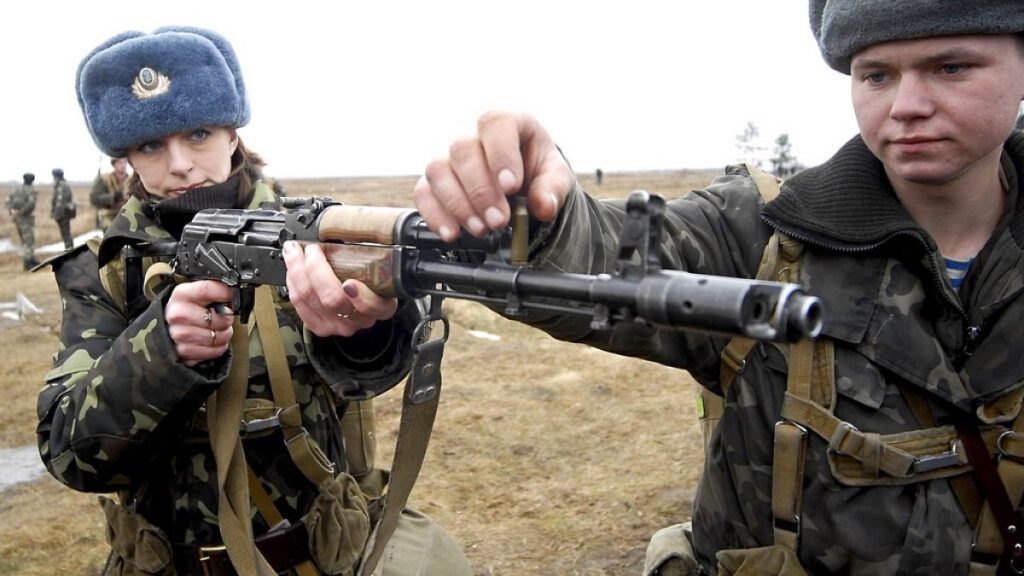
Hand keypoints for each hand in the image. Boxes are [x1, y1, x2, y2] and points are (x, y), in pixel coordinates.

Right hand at [165, 280, 234, 366]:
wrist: (167, 329)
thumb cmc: (188, 311)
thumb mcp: (195, 294)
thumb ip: (213, 290)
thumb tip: (233, 291)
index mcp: (181, 295)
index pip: (208, 290)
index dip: (225, 293)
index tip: (231, 296)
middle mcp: (177, 315)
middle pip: (219, 318)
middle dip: (227, 319)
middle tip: (221, 318)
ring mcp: (179, 335)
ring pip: (219, 336)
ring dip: (223, 334)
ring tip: (215, 329)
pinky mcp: (184, 353)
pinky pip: (215, 351)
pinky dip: (217, 347)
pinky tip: (210, 341)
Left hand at [282, 241, 398, 336]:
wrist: (361, 291)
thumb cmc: (369, 271)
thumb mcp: (380, 257)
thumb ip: (373, 246)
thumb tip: (360, 222)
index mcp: (382, 305)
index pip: (373, 305)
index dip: (360, 295)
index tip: (350, 282)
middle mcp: (361, 319)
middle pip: (333, 300)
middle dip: (315, 269)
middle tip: (312, 249)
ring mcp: (340, 325)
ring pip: (311, 299)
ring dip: (298, 271)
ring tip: (295, 251)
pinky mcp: (321, 326)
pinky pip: (300, 305)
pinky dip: (292, 284)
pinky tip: (293, 269)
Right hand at [414, 111, 573, 241]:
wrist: (525, 185)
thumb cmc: (538, 172)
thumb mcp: (556, 176)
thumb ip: (553, 189)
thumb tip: (543, 206)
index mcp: (509, 123)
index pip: (495, 123)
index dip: (500, 153)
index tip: (511, 186)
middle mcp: (474, 136)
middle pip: (462, 150)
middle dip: (481, 191)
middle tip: (500, 221)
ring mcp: (451, 158)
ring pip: (438, 170)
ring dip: (458, 204)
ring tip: (482, 229)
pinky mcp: (436, 182)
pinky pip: (424, 193)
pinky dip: (436, 215)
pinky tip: (453, 233)